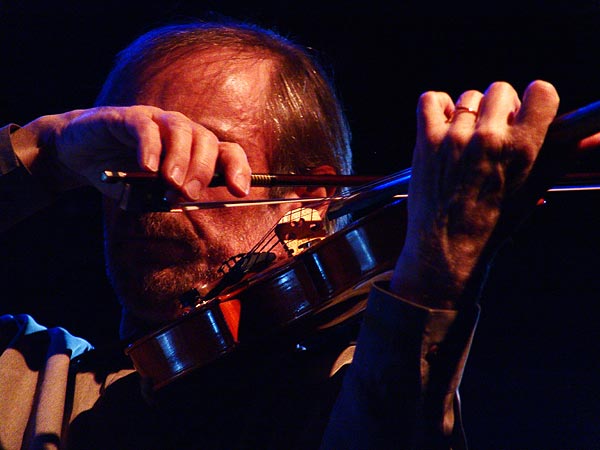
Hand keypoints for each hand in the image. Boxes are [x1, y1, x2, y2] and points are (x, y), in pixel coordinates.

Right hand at [19, 106, 250, 199]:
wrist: (81, 155)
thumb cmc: (124, 175)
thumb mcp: (152, 192)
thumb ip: (170, 196)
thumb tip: (188, 202)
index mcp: (194, 149)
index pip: (226, 152)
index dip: (238, 169)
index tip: (240, 191)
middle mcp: (181, 131)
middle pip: (207, 141)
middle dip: (203, 169)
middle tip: (190, 193)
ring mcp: (156, 120)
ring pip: (181, 130)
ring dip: (180, 158)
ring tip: (170, 183)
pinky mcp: (127, 117)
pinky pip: (145, 127)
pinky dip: (150, 147)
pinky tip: (147, 167)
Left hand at [391, 80, 559, 308]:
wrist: (447, 248)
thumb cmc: (493, 223)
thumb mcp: (533, 188)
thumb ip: (563, 155)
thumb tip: (597, 136)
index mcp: (522, 149)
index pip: (542, 92)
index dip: (535, 101)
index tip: (527, 114)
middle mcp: (488, 138)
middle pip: (501, 90)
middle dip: (501, 110)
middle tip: (495, 134)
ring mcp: (454, 138)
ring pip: (468, 98)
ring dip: (470, 114)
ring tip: (467, 141)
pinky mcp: (426, 141)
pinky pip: (431, 100)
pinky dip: (438, 108)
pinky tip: (445, 127)